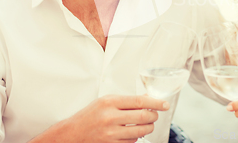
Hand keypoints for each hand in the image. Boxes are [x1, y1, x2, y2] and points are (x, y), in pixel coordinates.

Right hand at [30, 94, 169, 142]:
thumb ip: (125, 101)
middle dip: (154, 116)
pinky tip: (134, 132)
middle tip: (155, 114)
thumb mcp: (105, 101)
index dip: (155, 102)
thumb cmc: (89, 115)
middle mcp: (110, 117)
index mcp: (109, 102)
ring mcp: (111, 133)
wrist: (72, 133)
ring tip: (147, 123)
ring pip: (140, 131)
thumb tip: (147, 99)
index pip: (139, 101)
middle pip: (143, 116)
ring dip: (148, 127)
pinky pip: (132, 142)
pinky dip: (137, 137)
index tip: (164, 104)